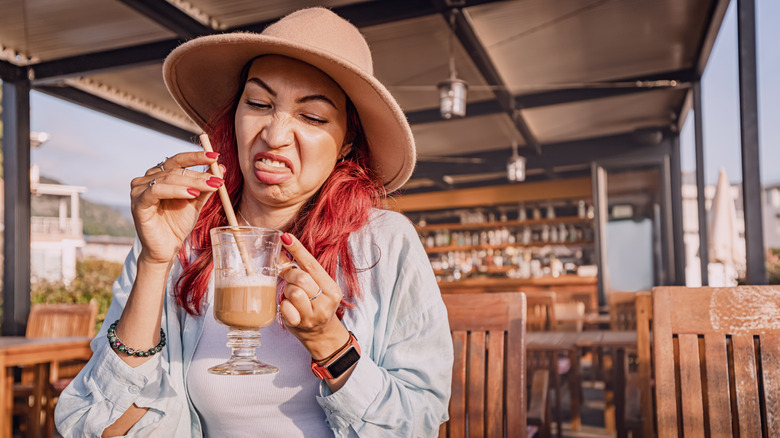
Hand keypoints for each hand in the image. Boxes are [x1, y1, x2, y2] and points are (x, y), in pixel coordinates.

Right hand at [130, 152, 223, 264]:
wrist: (166, 248)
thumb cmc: (178, 224)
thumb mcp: (196, 202)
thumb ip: (205, 185)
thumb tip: (221, 167)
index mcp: (159, 175)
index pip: (178, 160)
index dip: (196, 157)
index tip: (215, 156)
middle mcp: (147, 179)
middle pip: (175, 169)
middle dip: (199, 174)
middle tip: (217, 178)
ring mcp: (139, 190)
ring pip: (168, 179)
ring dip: (191, 182)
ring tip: (210, 186)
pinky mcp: (138, 203)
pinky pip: (156, 191)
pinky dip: (176, 190)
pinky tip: (192, 194)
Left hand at [279, 233, 348, 358]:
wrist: (322, 336)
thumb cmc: (316, 306)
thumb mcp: (314, 287)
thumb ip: (301, 270)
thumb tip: (281, 252)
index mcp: (332, 289)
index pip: (312, 264)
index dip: (297, 249)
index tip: (285, 236)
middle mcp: (326, 302)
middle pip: (301, 278)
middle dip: (290, 275)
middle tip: (289, 279)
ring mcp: (313, 315)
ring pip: (292, 292)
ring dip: (286, 291)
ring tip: (291, 297)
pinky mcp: (300, 324)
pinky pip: (284, 307)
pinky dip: (283, 305)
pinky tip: (289, 309)